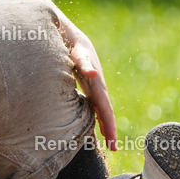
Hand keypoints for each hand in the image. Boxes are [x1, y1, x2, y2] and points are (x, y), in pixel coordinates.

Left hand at [61, 22, 117, 150]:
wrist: (67, 30)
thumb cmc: (69, 40)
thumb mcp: (76, 50)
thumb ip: (83, 62)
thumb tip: (93, 74)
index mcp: (95, 79)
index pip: (104, 105)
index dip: (108, 123)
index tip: (111, 141)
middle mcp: (97, 82)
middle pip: (105, 108)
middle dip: (109, 128)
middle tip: (113, 148)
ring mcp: (92, 81)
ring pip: (100, 106)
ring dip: (104, 122)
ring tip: (108, 141)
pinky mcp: (86, 80)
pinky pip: (93, 100)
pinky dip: (96, 112)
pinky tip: (95, 121)